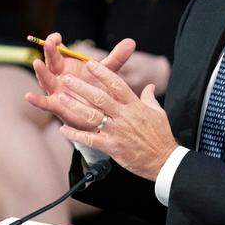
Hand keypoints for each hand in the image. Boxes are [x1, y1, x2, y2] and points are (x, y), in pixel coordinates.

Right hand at [24, 32, 134, 130]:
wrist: (100, 115)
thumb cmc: (99, 90)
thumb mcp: (108, 74)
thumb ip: (116, 59)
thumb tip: (131, 42)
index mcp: (68, 63)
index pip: (59, 49)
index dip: (56, 42)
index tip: (57, 37)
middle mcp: (59, 75)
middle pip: (51, 60)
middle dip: (49, 51)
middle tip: (49, 43)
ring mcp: (56, 90)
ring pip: (45, 78)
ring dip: (40, 71)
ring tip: (36, 63)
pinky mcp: (56, 105)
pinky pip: (44, 103)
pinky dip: (36, 100)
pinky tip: (28, 96)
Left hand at [57, 60, 177, 180]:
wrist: (164, 160)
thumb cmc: (161, 136)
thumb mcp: (158, 113)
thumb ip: (149, 98)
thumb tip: (149, 86)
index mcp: (135, 106)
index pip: (117, 84)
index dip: (103, 73)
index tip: (90, 64)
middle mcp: (124, 116)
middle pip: (100, 98)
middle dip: (81, 87)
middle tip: (67, 78)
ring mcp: (117, 131)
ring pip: (92, 116)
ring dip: (74, 107)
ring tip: (60, 98)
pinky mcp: (112, 147)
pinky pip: (90, 139)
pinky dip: (75, 134)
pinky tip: (62, 129)